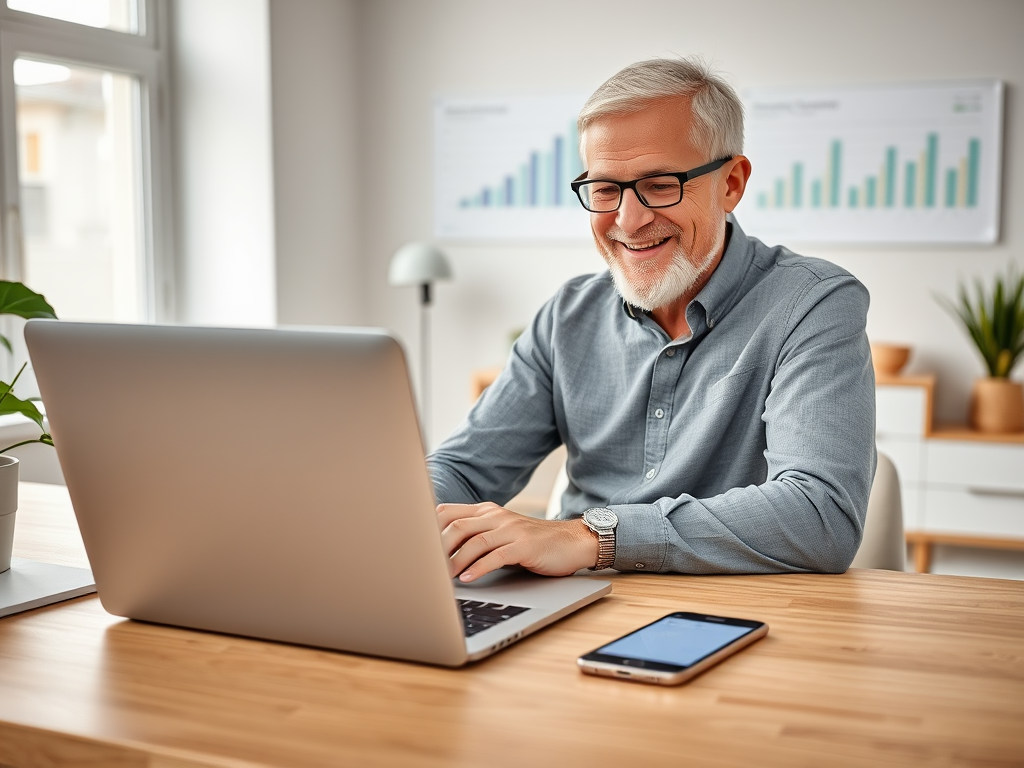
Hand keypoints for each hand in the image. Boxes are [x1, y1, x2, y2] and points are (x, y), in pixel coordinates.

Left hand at [437, 502, 598, 582]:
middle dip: (436, 549)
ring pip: (474, 541)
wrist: (572, 542)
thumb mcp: (501, 535)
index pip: (448, 512)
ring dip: (454, 561)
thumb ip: (477, 537)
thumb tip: (442, 555)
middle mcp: (496, 516)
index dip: (428, 529)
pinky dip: (479, 568)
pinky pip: (496, 556)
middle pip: (456, 526)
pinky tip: (469, 579)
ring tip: (442, 578)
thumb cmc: (533, 543)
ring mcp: (511, 529)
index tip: (414, 548)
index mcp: (487, 511)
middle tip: (424, 568)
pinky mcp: (524, 546)